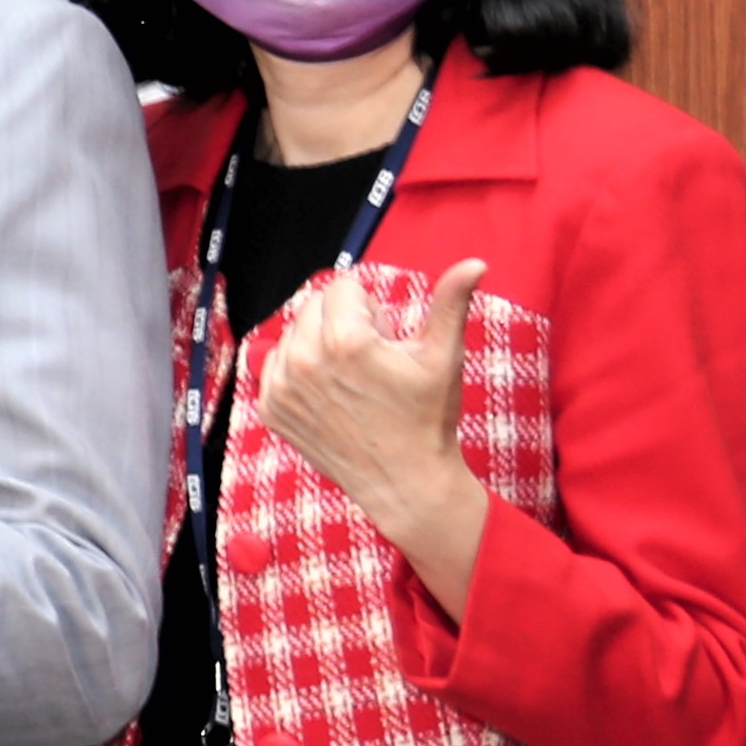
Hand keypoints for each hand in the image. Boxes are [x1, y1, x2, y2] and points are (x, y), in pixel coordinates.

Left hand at [254, 258, 494, 614]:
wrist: (404, 482)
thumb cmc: (427, 418)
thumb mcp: (442, 356)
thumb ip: (451, 302)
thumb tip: (475, 262)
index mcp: (344, 341)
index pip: (343, 286)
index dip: (370, 308)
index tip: (386, 338)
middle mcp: (303, 360)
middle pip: (315, 305)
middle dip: (344, 321)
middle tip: (372, 360)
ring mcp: (281, 387)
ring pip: (294, 333)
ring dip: (319, 343)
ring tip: (353, 379)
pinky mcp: (269, 408)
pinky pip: (276, 364)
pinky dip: (299, 370)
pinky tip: (331, 393)